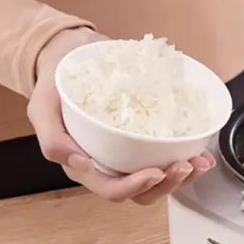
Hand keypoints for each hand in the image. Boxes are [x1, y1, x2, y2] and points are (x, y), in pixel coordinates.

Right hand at [27, 27, 215, 204]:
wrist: (69, 52)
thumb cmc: (55, 81)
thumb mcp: (42, 106)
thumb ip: (52, 139)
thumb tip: (79, 164)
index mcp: (84, 164)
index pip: (111, 188)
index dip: (135, 187)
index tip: (156, 172)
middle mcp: (108, 163)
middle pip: (141, 192)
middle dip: (167, 184)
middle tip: (186, 165)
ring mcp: (128, 151)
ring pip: (158, 178)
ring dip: (182, 175)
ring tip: (201, 161)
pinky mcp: (144, 135)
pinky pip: (165, 154)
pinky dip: (186, 155)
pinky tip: (201, 150)